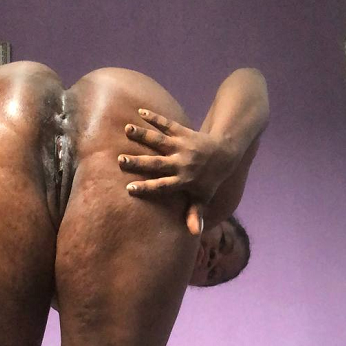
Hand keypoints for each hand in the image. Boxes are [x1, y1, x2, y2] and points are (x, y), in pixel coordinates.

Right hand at [120, 109, 239, 236]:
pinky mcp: (184, 132)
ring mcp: (183, 146)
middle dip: (140, 162)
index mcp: (184, 181)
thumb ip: (195, 213)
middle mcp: (182, 164)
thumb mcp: (204, 197)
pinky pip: (168, 124)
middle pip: (158, 163)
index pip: (163, 186)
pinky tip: (141, 111)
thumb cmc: (210, 179)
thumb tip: (193, 234)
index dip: (147, 188)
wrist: (225, 153)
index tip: (129, 188)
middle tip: (120, 160)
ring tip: (127, 129)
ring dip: (144, 134)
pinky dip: (155, 117)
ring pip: (161, 140)